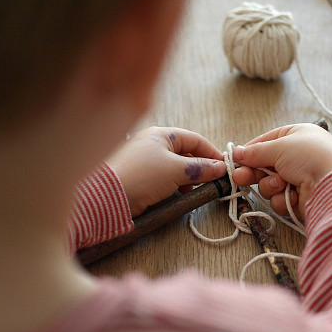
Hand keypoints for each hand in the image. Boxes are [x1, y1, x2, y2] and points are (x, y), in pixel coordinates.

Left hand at [107, 127, 225, 215]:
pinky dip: (175, 185)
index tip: (223, 167)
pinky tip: (178, 194)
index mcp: (161, 134)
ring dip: (188, 178)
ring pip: (176, 167)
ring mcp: (145, 161)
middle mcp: (152, 144)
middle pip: (185, 153)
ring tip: (193, 189)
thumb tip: (219, 168)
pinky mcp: (140, 178)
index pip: (194, 139)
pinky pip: (164, 178)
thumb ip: (200, 168)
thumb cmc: (142, 176)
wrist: (108, 197)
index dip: (211, 152)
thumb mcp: (177, 170)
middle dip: (200, 167)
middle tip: (211, 181)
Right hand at [231, 123, 331, 217]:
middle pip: (265, 166)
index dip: (249, 152)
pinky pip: (279, 200)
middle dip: (253, 173)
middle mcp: (297, 156)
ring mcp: (299, 178)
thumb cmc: (311, 156)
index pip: (266, 143)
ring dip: (271, 186)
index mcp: (296, 136)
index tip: (235, 160)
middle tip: (239, 178)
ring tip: (282, 184)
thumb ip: (256, 152)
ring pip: (270, 185)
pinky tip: (293, 195)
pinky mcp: (300, 198)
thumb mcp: (279, 146)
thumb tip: (237, 152)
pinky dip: (282, 199)